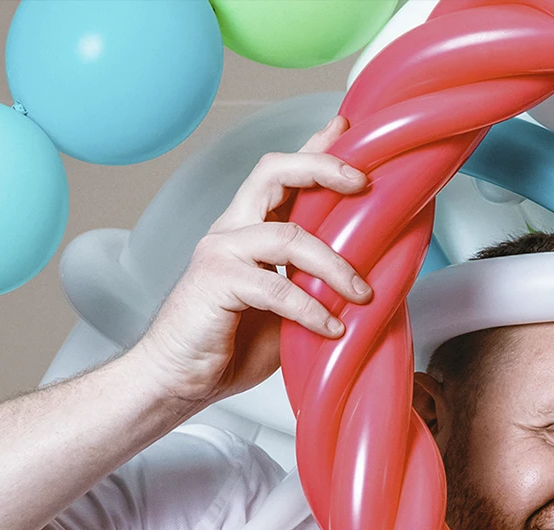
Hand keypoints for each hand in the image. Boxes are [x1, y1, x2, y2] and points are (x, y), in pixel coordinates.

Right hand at [127, 116, 373, 411]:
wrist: (180, 378)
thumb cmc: (232, 344)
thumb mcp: (289, 310)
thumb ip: (316, 285)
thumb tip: (373, 283)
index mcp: (250, 229)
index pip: (282, 175)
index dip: (315, 147)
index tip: (348, 128)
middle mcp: (233, 229)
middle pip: (274, 172)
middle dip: (322, 168)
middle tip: (363, 184)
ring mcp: (221, 252)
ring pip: (287, 235)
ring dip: (334, 264)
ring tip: (362, 294)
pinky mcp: (215, 282)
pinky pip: (275, 287)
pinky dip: (310, 308)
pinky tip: (332, 328)